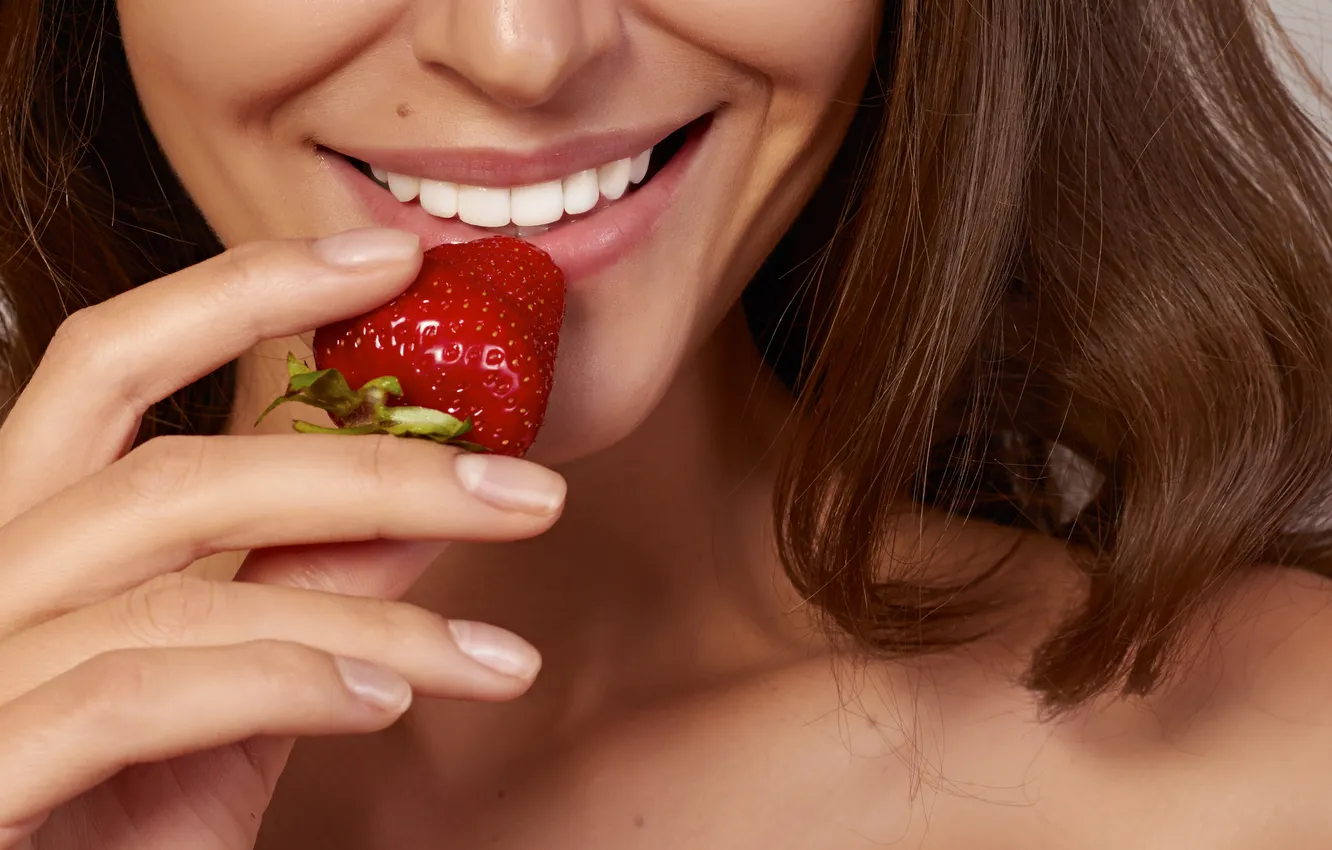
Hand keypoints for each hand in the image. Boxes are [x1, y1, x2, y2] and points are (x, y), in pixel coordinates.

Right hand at [0, 229, 564, 848]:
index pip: (112, 361)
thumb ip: (302, 588)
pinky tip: (389, 705)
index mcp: (28, 537)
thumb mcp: (230, 694)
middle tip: (529, 491)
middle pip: (175, 470)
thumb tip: (418, 506)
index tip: (392, 257)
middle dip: (374, 471)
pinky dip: (288, 683)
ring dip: (379, 618)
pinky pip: (144, 692)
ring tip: (501, 660)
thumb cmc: (110, 822)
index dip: (247, 288)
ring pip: (188, 588)